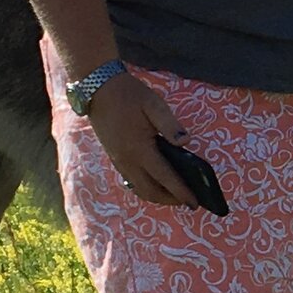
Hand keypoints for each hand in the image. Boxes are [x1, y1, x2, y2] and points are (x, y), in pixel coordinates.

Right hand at [84, 70, 195, 203]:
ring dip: (157, 196)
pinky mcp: (115, 158)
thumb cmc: (129, 95)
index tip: (194, 202)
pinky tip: (158, 183)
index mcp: (139, 149)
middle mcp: (127, 161)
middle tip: (188, 201)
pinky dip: (146, 188)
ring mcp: (119, 161)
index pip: (165, 177)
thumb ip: (170, 124)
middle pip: (151, 191)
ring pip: (139, 189)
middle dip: (170, 199)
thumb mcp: (154, 104)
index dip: (181, 191)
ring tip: (175, 195)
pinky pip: (132, 181)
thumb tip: (186, 141)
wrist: (98, 90)